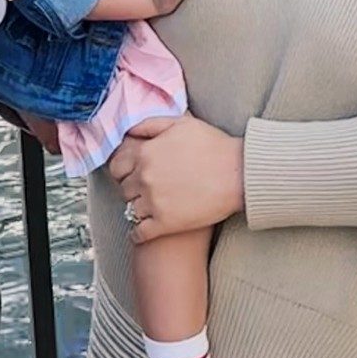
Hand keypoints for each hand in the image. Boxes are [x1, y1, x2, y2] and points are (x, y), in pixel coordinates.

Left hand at [109, 117, 243, 242]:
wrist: (240, 174)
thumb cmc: (215, 146)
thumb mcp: (181, 123)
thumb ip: (150, 124)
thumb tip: (129, 131)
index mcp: (145, 153)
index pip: (116, 166)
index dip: (123, 170)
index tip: (131, 173)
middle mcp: (145, 178)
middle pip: (123, 188)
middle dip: (132, 188)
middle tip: (143, 190)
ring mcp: (154, 202)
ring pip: (129, 210)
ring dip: (136, 209)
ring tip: (147, 208)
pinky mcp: (165, 224)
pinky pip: (139, 233)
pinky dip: (137, 234)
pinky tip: (142, 232)